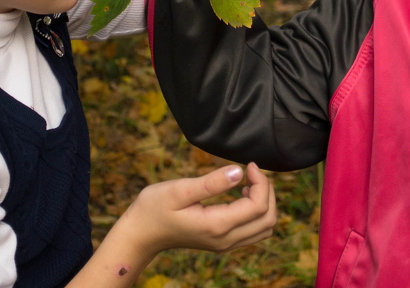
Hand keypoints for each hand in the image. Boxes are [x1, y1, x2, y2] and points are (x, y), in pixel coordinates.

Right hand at [122, 163, 276, 254]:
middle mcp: (225, 240)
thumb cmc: (154, 208)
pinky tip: (242, 195)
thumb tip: (239, 172)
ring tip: (248, 183)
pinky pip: (254, 231)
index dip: (261, 182)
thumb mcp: (180, 190)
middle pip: (268, 220)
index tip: (249, 164)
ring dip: (264, 203)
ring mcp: (225, 244)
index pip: (258, 207)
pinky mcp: (223, 242)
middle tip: (252, 171)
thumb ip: (211, 183)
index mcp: (217, 226)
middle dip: (267, 192)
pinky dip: (257, 212)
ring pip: (264, 228)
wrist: (141, 233)